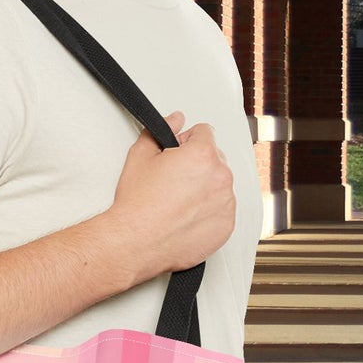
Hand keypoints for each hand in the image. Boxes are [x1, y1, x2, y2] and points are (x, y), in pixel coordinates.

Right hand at [111, 109, 235, 279]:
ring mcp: (226, 203)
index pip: (205, 132)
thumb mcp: (140, 155)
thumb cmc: (138, 205)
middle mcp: (220, 177)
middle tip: (173, 180)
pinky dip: (209, 211)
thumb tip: (175, 120)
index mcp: (203, 155)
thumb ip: (163, 129)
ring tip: (178, 201)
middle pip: (215, 158)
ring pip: (220, 184)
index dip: (186, 141)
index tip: (176, 155)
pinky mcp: (226, 226)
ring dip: (204, 188)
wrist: (135, 242)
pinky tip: (186, 216)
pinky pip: (222, 210)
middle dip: (198, 164)